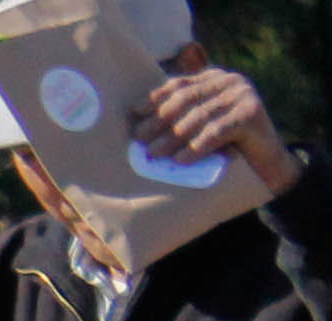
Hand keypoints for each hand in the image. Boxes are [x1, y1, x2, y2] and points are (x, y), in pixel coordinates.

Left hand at [142, 65, 297, 192]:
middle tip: (139, 139)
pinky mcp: (252, 113)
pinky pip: (216, 131)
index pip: (180, 85)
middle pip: (186, 100)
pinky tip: (180, 160)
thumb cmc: (225, 144)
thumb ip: (180, 116)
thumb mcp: (200, 125)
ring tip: (152, 153)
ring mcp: (243, 95)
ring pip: (198, 117)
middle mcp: (230, 82)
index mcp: (215, 79)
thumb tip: (136, 120)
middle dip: (159, 120)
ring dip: (172, 137)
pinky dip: (196, 147)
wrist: (266, 161)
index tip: (134, 113)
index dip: (155, 98)